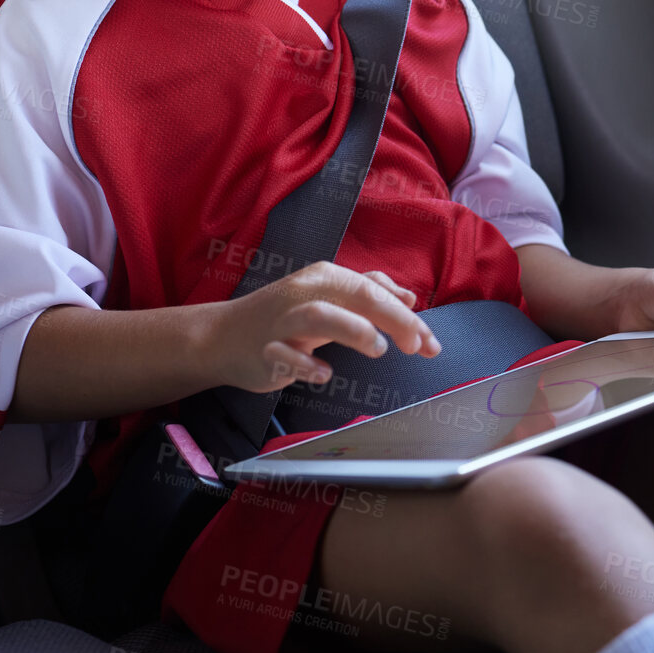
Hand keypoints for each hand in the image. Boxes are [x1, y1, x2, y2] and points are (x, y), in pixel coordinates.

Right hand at [208, 261, 442, 393]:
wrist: (222, 337)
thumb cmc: (283, 318)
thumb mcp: (328, 299)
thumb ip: (369, 294)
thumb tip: (410, 298)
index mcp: (326, 277)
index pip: (376, 290)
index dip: (408, 316)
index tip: (431, 343)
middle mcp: (306, 292)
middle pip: (358, 296)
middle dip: (394, 320)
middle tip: (417, 347)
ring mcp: (284, 320)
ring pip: (321, 315)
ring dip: (354, 329)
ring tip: (377, 349)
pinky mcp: (264, 349)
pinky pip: (286, 355)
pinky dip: (307, 365)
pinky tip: (324, 375)